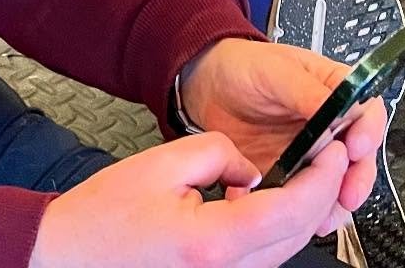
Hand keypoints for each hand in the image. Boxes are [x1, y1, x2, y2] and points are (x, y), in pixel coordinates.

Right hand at [27, 131, 355, 267]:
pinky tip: (265, 200)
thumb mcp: (162, 162)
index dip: (322, 177)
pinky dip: (274, 227)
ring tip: (302, 171)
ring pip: (284, 249)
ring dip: (300, 211)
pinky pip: (261, 257)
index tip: (332, 148)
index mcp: (213, 241)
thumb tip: (251, 166)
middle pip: (297, 234)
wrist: (73, 254)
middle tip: (327, 154)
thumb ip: (217, 152)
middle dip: (321, 193)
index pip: (291, 209)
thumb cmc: (104, 217)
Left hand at [178, 37, 385, 214]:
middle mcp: (329, 124)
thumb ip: (306, 91)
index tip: (355, 148)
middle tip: (346, 192)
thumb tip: (336, 109)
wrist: (207, 88)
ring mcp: (312, 152)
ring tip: (321, 211)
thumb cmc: (242, 66)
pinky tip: (298, 216)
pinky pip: (310, 198)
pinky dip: (309, 211)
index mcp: (333, 90)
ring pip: (339, 183)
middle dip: (357, 177)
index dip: (367, 133)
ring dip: (335, 201)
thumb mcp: (274, 70)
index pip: (366, 113)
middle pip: (360, 156)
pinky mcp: (293, 175)